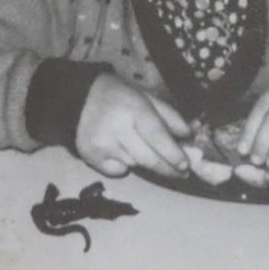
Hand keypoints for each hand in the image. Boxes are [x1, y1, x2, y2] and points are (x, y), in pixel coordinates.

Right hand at [75, 74, 191, 178]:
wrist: (80, 98)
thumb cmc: (119, 96)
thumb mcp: (146, 97)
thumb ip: (169, 115)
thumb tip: (188, 136)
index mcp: (133, 108)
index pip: (156, 136)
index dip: (172, 153)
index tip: (185, 166)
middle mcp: (116, 128)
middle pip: (147, 158)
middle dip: (167, 168)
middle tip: (181, 173)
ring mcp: (102, 144)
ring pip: (135, 164)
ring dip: (144, 161)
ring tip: (140, 145)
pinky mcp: (90, 156)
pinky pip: (118, 170)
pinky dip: (125, 164)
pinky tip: (120, 149)